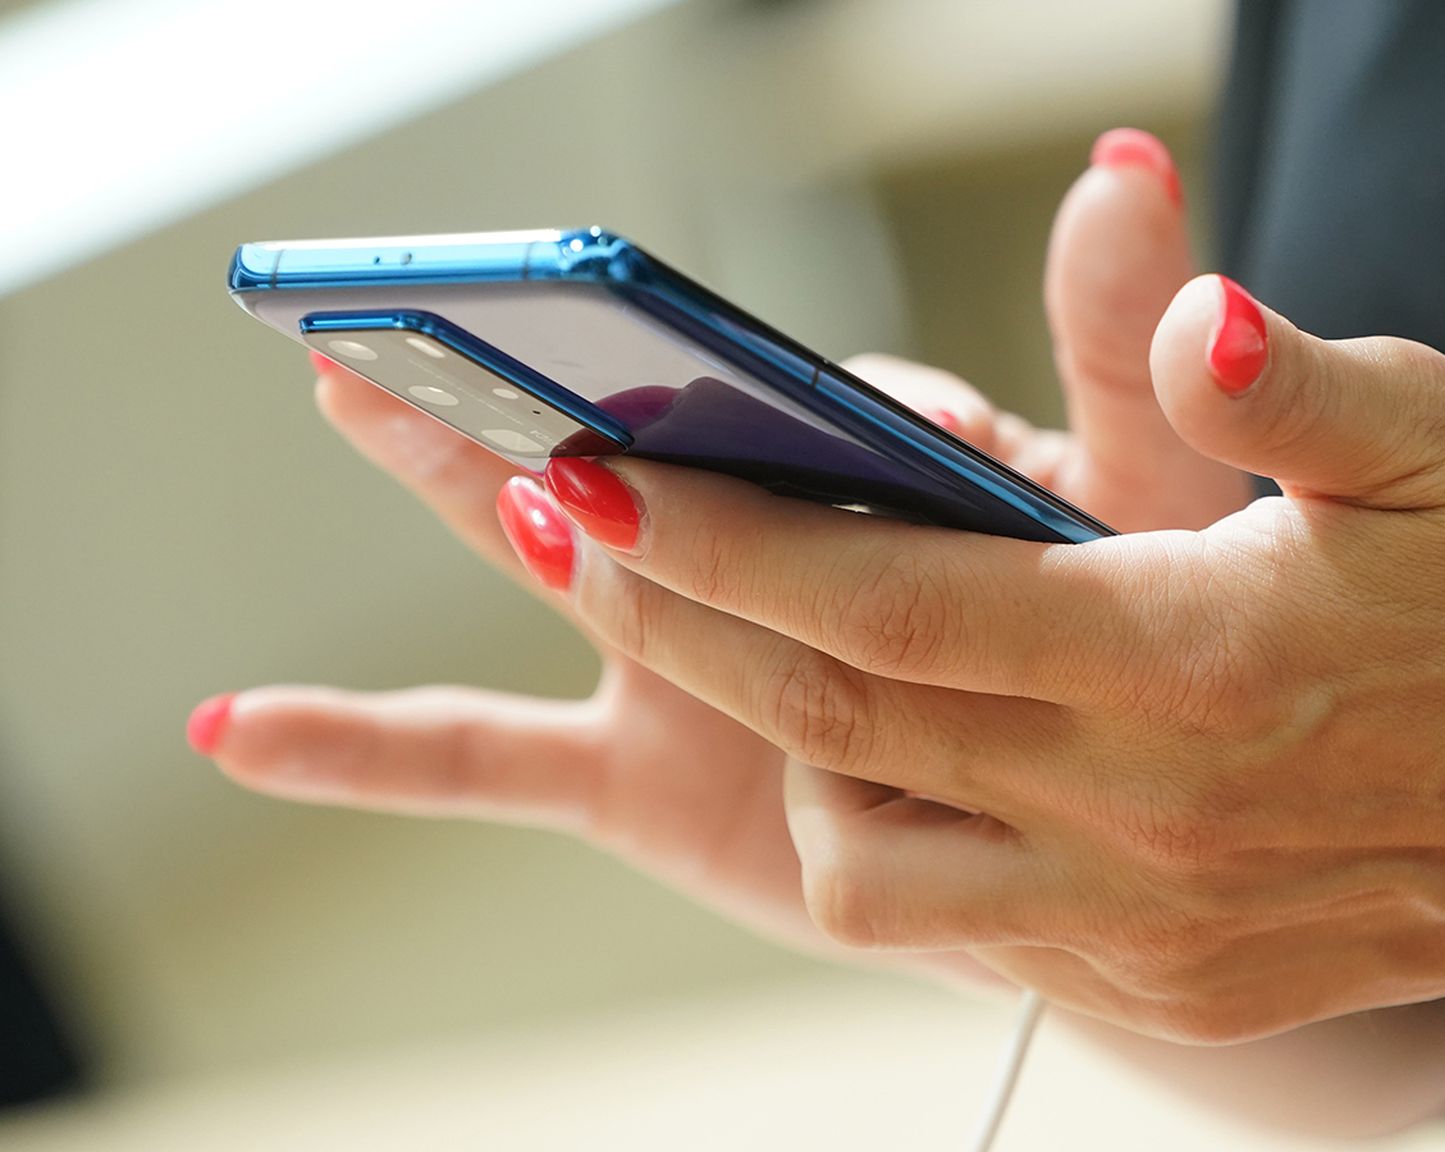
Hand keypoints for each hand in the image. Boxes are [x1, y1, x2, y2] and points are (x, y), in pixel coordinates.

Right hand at [192, 130, 1241, 983]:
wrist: (1086, 842)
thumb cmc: (1123, 658)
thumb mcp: (1142, 505)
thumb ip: (1113, 351)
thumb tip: (1128, 163)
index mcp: (862, 467)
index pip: (822, 401)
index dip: (803, 396)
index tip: (798, 394)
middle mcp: (751, 542)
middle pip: (639, 443)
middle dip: (558, 373)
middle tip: (471, 296)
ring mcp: (680, 653)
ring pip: (550, 557)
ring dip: (448, 472)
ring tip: (347, 381)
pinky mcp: (635, 769)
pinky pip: (486, 757)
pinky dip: (366, 747)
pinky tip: (244, 730)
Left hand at [522, 273, 1444, 1046]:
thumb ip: (1283, 382)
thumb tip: (1180, 298)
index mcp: (1193, 665)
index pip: (891, 602)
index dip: (722, 539)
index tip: (593, 476)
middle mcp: (1148, 822)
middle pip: (836, 722)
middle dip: (674, 621)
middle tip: (564, 523)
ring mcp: (1149, 930)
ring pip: (868, 865)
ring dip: (778, 744)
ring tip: (759, 639)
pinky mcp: (1166, 987)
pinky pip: (958, 930)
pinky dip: (887, 832)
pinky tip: (890, 744)